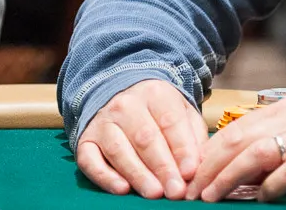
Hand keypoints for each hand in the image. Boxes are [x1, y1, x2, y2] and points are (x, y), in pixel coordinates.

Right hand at [75, 79, 205, 199]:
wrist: (120, 94)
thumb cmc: (158, 110)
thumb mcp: (181, 111)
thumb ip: (193, 135)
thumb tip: (199, 165)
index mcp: (155, 93)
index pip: (170, 122)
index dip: (181, 149)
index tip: (191, 172)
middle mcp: (126, 105)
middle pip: (145, 138)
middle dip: (163, 167)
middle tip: (176, 191)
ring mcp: (103, 122)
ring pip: (119, 150)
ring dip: (138, 174)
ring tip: (155, 193)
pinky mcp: (85, 140)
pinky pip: (90, 160)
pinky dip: (105, 177)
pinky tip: (122, 189)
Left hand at [186, 91, 285, 201]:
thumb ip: (279, 136)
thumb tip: (245, 161)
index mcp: (285, 110)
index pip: (233, 130)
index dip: (207, 155)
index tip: (191, 176)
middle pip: (235, 141)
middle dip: (206, 169)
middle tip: (190, 193)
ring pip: (253, 153)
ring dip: (227, 177)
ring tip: (211, 198)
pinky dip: (271, 186)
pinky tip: (262, 199)